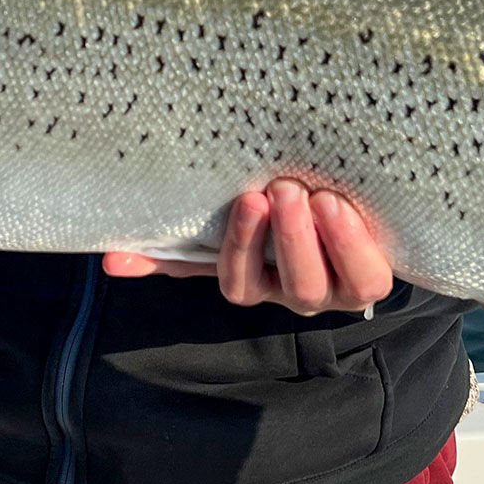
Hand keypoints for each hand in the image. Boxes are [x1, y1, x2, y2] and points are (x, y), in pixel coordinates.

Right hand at [104, 178, 392, 316]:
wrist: (349, 220)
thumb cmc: (272, 221)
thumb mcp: (224, 233)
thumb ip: (174, 250)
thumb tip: (109, 261)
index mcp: (257, 285)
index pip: (239, 283)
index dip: (243, 248)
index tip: (246, 200)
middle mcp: (298, 295)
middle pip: (292, 286)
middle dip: (287, 239)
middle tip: (281, 188)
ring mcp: (339, 292)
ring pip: (331, 285)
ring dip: (324, 239)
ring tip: (316, 194)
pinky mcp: (374, 279)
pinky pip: (370, 274)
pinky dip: (357, 241)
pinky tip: (345, 205)